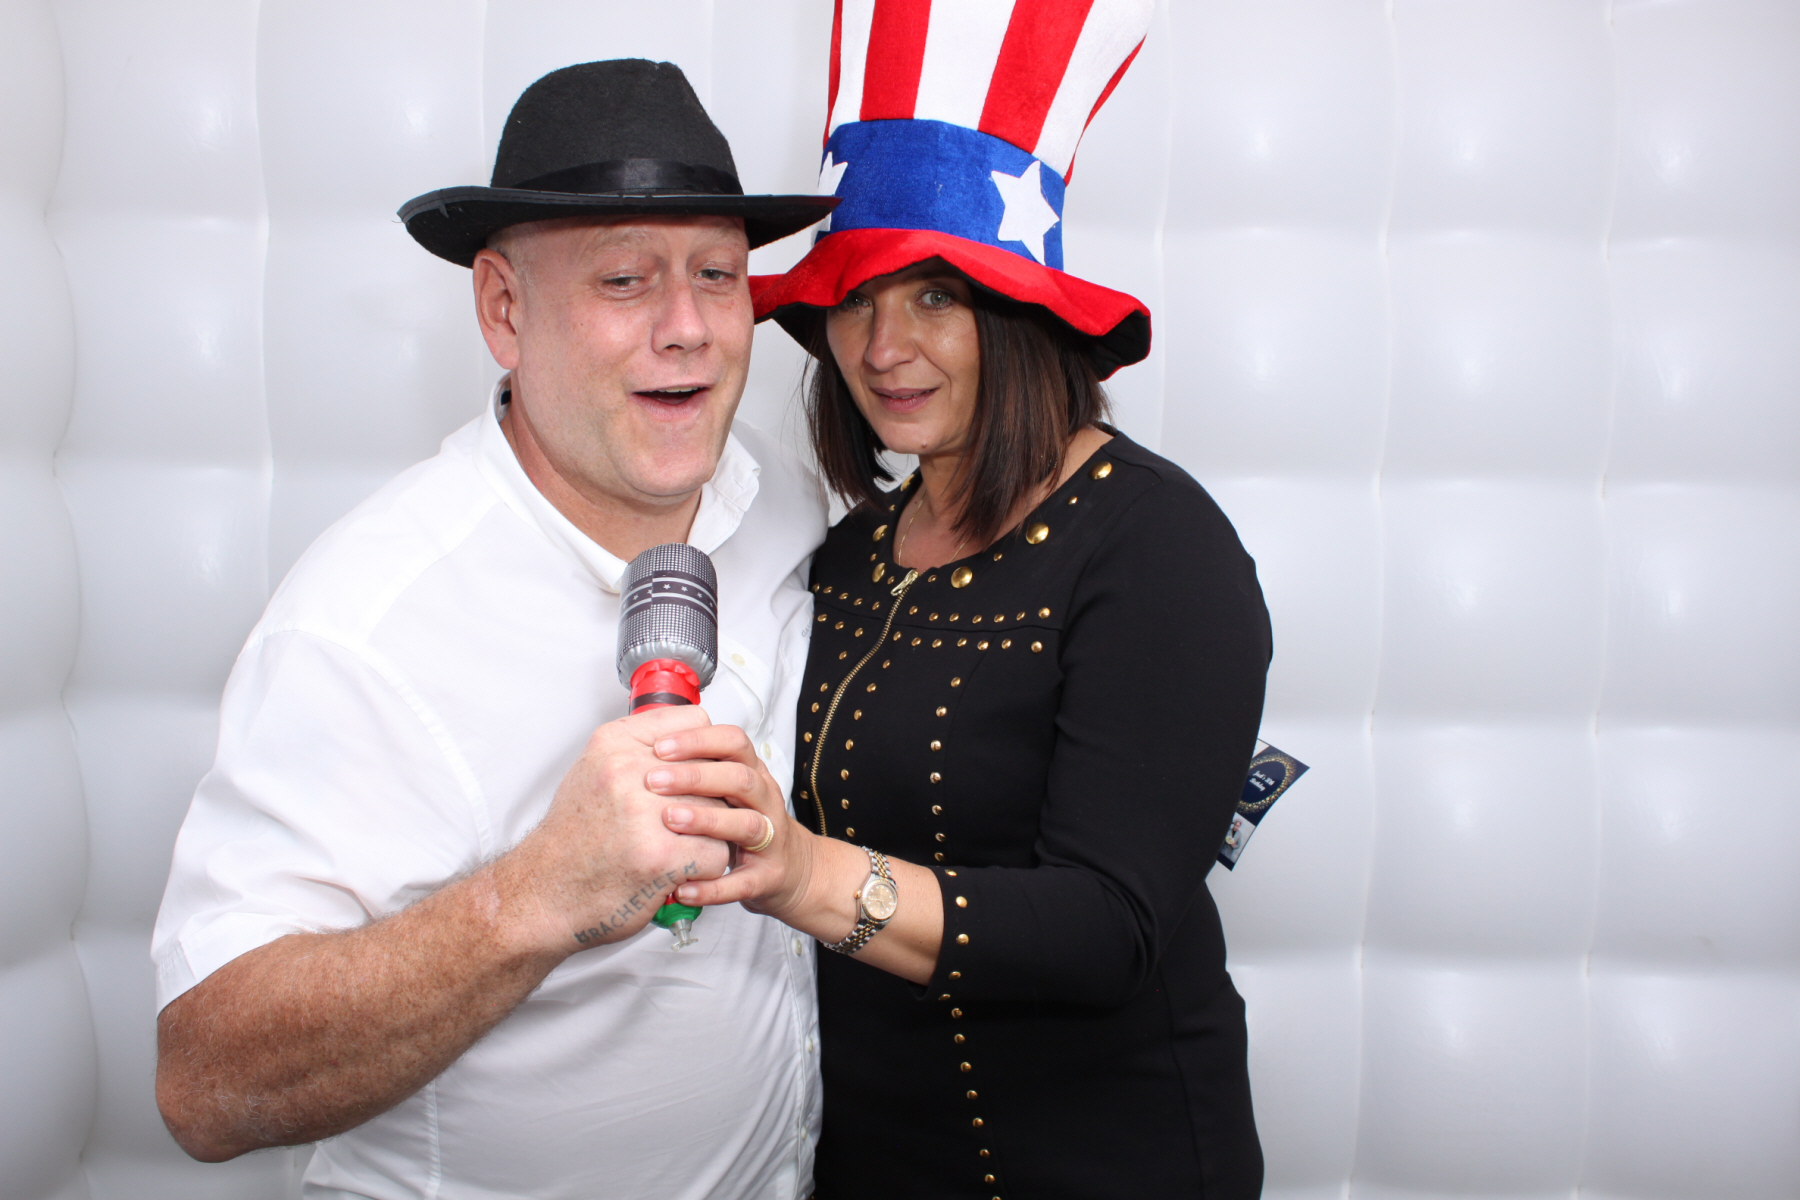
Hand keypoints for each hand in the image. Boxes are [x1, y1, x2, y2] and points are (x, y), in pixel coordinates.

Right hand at [504, 706, 732, 953]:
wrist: (543, 894)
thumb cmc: (572, 840)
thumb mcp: (594, 771)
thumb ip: (639, 749)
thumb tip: (690, 740)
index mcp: (615, 744)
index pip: (695, 723)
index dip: (704, 752)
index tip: (698, 772)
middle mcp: (627, 772)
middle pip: (712, 772)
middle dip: (709, 800)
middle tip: (686, 822)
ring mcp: (646, 813)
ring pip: (721, 813)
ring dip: (708, 836)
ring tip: (678, 847)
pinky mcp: (662, 855)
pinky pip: (717, 854)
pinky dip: (703, 869)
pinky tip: (676, 871)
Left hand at [647, 724, 816, 920]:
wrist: (794, 871)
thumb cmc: (746, 824)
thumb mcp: (729, 790)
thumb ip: (699, 769)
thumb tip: (645, 745)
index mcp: (754, 774)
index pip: (734, 744)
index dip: (699, 741)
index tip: (659, 748)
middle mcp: (766, 802)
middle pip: (741, 779)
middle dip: (695, 776)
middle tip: (652, 781)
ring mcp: (771, 841)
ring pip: (747, 824)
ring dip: (707, 821)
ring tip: (669, 821)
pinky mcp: (769, 878)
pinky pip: (742, 883)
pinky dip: (712, 888)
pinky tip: (681, 888)